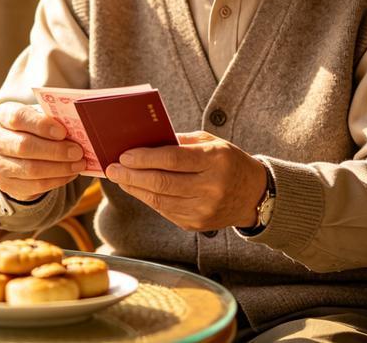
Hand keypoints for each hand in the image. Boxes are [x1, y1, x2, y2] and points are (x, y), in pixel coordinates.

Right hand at [0, 102, 85, 201]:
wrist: (12, 151)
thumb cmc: (31, 128)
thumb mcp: (37, 116)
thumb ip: (52, 118)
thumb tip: (77, 126)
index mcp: (1, 116)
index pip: (18, 118)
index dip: (41, 125)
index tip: (63, 131)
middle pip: (24, 146)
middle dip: (55, 150)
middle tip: (77, 151)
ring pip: (31, 169)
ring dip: (60, 168)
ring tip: (78, 164)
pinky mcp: (6, 184)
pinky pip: (35, 185)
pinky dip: (57, 180)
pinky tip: (70, 174)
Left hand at [104, 131, 265, 230]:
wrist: (254, 195)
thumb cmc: (228, 162)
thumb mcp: (211, 143)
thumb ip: (180, 142)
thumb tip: (145, 142)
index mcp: (215, 160)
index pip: (173, 159)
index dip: (145, 158)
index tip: (124, 154)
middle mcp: (211, 187)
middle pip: (162, 183)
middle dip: (132, 175)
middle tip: (112, 168)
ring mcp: (204, 210)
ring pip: (160, 200)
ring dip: (135, 189)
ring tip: (120, 178)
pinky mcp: (197, 225)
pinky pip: (165, 211)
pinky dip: (148, 199)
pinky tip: (137, 189)